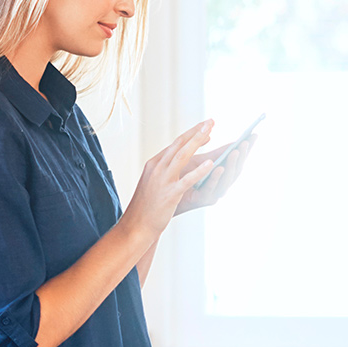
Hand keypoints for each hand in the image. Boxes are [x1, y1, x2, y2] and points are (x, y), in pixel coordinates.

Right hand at [122, 120, 215, 239]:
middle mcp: (158, 167)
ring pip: (182, 156)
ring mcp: (163, 180)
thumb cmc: (147, 206)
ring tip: (211, 133)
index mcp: (154, 164)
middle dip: (196, 131)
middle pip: (179, 144)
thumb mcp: (154, 182)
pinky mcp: (170, 194)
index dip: (191, 134)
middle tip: (211, 121)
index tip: (204, 127)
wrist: (136, 225)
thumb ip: (167, 170)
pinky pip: (187, 180)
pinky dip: (199, 170)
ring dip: (197, 142)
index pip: (175, 144)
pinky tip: (211, 163)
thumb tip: (182, 160)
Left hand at [176, 135, 255, 214]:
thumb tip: (212, 132)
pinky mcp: (201, 200)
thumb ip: (207, 151)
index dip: (246, 149)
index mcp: (219, 175)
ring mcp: (211, 194)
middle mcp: (218, 185)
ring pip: (226, 180)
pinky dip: (215, 178)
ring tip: (235, 152)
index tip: (254, 135)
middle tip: (246, 142)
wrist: (161, 200)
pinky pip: (210, 189)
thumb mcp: (195, 162)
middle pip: (235, 170)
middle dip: (242, 156)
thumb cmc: (178, 179)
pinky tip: (218, 167)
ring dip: (231, 166)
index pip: (236, 161)